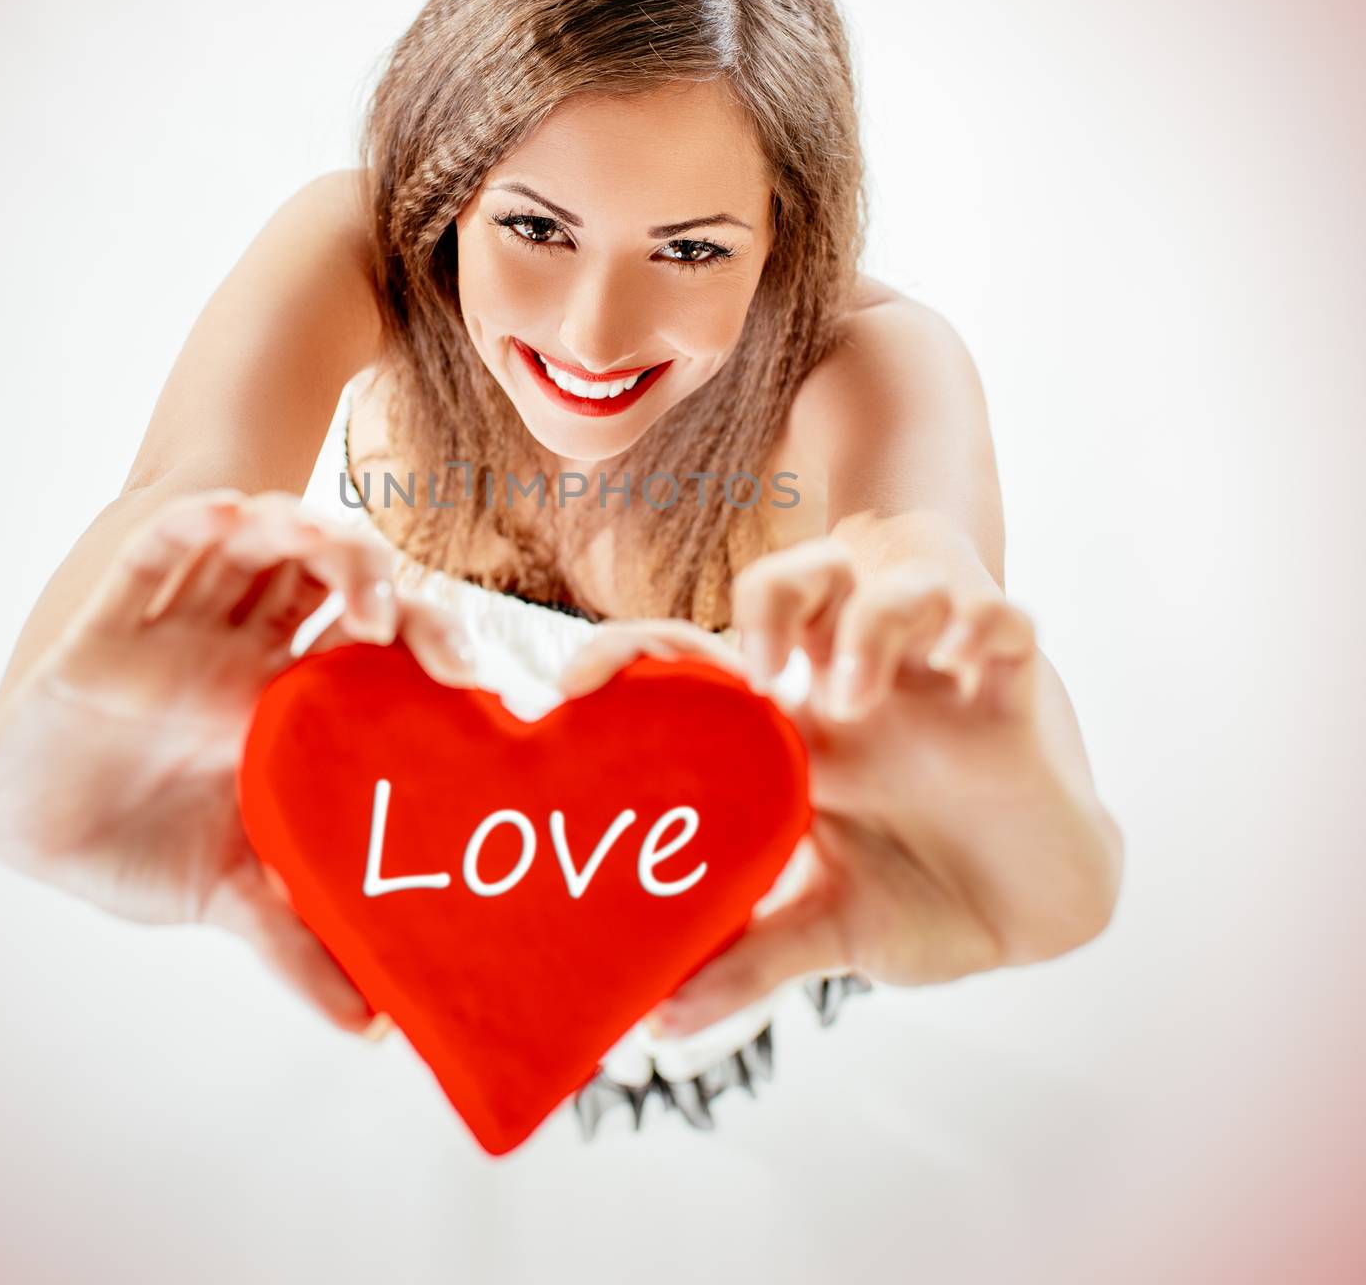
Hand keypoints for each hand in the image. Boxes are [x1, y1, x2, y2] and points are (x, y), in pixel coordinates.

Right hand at [0, 487, 476, 1035]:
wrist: (34, 829)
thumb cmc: (144, 845)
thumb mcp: (232, 889)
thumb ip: (299, 941)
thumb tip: (376, 1026)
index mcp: (289, 699)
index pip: (374, 644)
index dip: (425, 636)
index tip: (468, 673)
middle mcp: (246, 649)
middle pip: (328, 580)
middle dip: (371, 576)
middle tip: (395, 619)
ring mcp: (183, 626)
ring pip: (256, 547)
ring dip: (300, 535)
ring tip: (337, 560)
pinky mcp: (112, 623)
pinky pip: (157, 554)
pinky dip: (190, 528)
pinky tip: (227, 514)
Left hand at [560, 545, 1123, 1036]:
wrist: (1036, 910)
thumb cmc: (920, 899)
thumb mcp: (831, 924)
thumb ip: (752, 958)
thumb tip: (656, 1023)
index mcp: (796, 735)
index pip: (707, 662)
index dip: (637, 653)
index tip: (574, 683)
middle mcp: (855, 690)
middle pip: (799, 586)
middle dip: (774, 599)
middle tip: (761, 668)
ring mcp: (933, 683)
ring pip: (896, 590)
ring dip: (872, 624)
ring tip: (853, 695)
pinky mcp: (1010, 690)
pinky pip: (1003, 621)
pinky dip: (982, 625)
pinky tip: (959, 662)